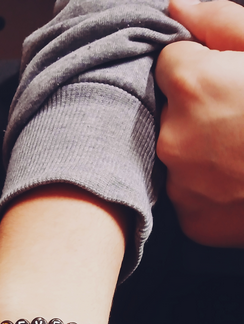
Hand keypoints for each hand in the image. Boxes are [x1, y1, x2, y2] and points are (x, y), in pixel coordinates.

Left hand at [155, 0, 243, 245]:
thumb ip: (219, 21)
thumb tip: (177, 7)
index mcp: (190, 85)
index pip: (169, 64)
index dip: (199, 69)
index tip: (225, 80)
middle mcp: (173, 137)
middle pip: (170, 115)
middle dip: (197, 113)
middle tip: (240, 122)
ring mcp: (180, 186)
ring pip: (179, 159)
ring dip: (202, 155)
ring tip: (242, 156)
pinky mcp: (192, 221)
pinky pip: (191, 200)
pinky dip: (211, 193)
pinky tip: (240, 185)